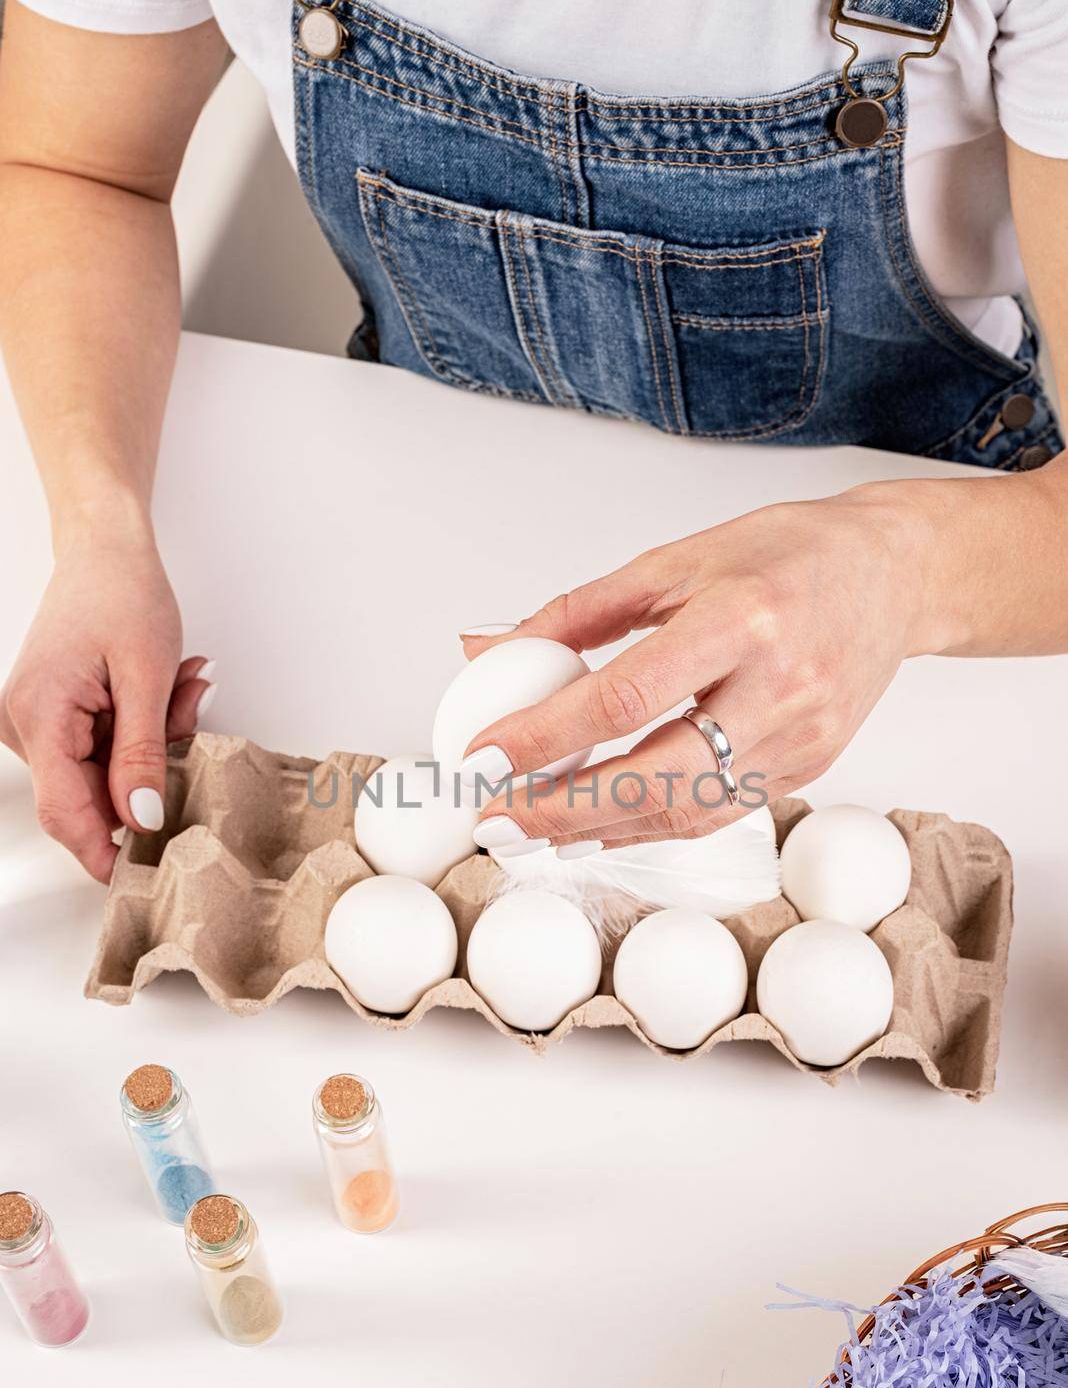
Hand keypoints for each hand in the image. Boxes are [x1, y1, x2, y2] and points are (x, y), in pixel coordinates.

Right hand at [0, 533, 212, 881]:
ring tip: (179, 688)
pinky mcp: (56, 719)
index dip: (108, 851)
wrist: (104, 547)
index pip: (67, 813)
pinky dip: (142, 732)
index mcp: (38, 715)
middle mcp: (24, 726)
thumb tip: (142, 819)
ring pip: (105, 774)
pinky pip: (104, 750)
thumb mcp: (147, 675)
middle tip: (188, 714)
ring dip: (153, 746)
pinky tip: (165, 692)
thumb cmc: (122, 592)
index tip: (150, 872)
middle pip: (91, 795)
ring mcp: (37, 724)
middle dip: (151, 773)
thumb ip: (144, 752)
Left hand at [460, 482, 937, 854]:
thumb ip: (580, 611)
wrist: (895, 577)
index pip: (626, 697)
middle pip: (657, 775)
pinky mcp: (810, 769)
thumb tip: (489, 650)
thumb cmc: (788, 555)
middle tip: (495, 818)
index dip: (546, 734)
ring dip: (599, 830)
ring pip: (687, 810)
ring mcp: (802, 738)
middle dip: (562, 809)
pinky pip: (718, 813)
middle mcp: (779, 687)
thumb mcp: (677, 560)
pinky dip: (651, 826)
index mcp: (742, 618)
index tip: (484, 755)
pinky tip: (599, 826)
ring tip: (531, 831)